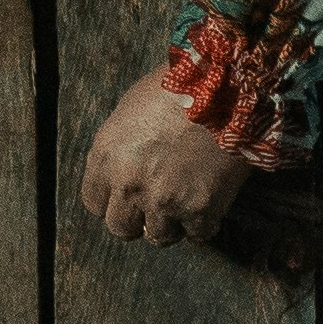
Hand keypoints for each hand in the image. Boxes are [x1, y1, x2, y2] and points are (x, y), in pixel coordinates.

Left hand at [80, 80, 258, 248]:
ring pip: (159, 236)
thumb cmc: (180, 87)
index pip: (94, 202)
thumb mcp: (131, 109)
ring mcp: (163, 201)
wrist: (228, 87)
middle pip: (121, 227)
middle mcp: (128, 184)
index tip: (127, 197)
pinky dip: (203, 224)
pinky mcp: (200, 210)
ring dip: (171, 224)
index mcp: (106, 156)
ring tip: (185, 202)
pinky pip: (197, 235)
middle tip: (155, 205)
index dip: (113, 200)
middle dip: (137, 219)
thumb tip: (124, 166)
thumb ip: (121, 146)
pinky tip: (209, 202)